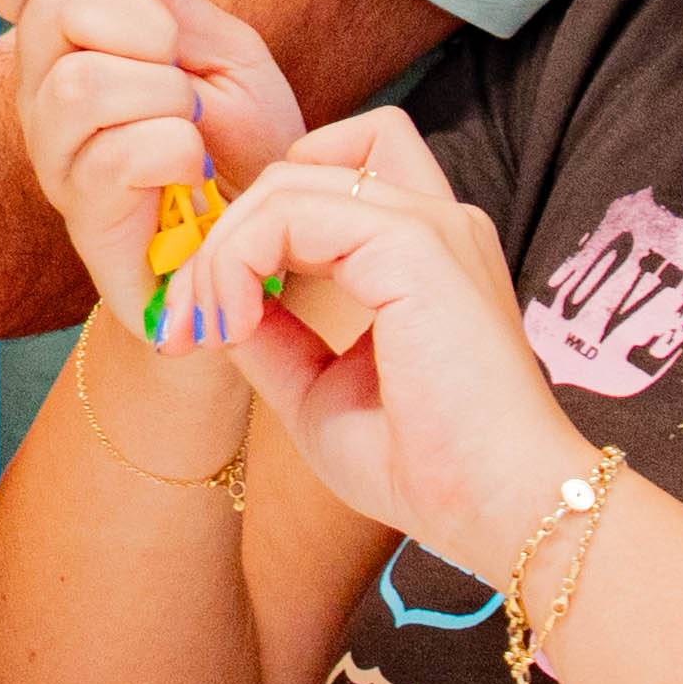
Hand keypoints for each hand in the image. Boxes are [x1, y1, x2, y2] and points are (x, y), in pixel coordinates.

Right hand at [0, 0, 309, 327]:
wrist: (275, 248)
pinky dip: (177, 152)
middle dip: (142, 21)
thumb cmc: (245, 153)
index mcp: (68, 39)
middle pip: (53, 5)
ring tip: (193, 129)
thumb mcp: (223, 54)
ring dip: (166, 98)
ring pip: (82, 83)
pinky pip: (117, 154)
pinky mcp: (83, 215)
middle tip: (180, 67)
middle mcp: (43, 90)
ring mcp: (56, 153)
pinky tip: (190, 174)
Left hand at [167, 108, 579, 571]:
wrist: (498, 512)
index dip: (251, 230)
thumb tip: (212, 297)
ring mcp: (429, 225)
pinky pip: (290, 211)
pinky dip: (238, 258)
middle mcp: (433, 223)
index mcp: (421, 252)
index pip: (323, 181)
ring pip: (286, 182)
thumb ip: (270, 333)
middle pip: (295, 171)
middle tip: (184, 323)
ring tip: (208, 327)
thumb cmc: (425, 467)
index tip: (203, 316)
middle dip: (220, 239)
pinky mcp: (415, 243)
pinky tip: (236, 323)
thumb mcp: (317, 390)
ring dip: (221, 251)